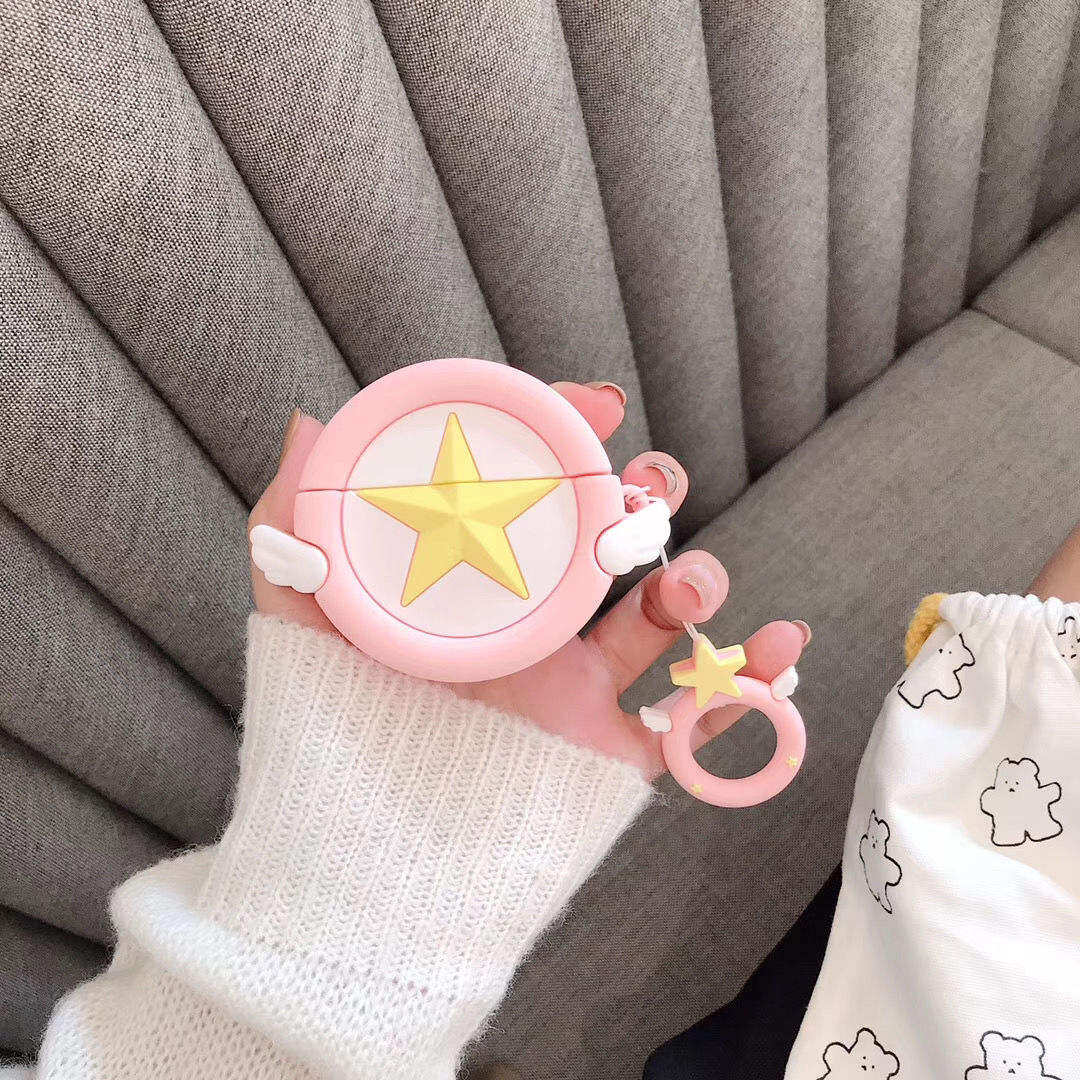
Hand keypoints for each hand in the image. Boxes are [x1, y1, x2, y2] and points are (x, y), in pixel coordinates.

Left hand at [248, 383, 809, 779]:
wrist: (359, 862)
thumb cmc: (327, 733)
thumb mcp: (298, 618)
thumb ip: (292, 525)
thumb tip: (309, 421)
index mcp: (477, 584)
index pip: (535, 490)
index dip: (571, 435)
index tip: (592, 403)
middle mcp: (533, 626)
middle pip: (612, 540)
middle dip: (646, 493)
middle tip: (644, 482)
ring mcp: (577, 688)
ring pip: (661, 615)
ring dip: (696, 576)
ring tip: (682, 581)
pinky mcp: (609, 753)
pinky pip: (698, 722)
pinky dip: (753, 684)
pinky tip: (782, 643)